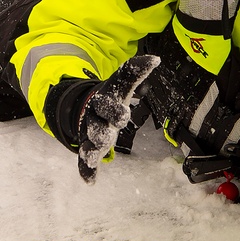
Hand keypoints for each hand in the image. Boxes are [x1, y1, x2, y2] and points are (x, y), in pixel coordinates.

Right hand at [77, 54, 159, 181]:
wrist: (84, 108)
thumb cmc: (110, 98)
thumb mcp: (120, 83)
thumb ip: (134, 71)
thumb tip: (156, 59)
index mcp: (102, 102)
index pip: (106, 105)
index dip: (114, 110)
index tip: (124, 114)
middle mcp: (93, 119)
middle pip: (96, 126)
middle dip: (101, 132)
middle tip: (107, 136)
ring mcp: (88, 135)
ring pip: (88, 144)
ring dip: (92, 151)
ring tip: (93, 157)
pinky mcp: (86, 149)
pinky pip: (83, 161)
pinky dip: (86, 170)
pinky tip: (90, 181)